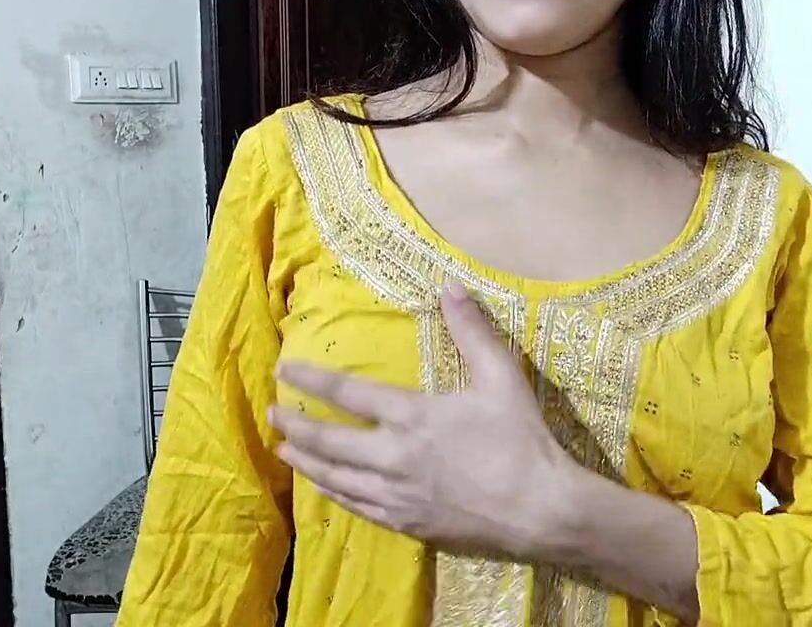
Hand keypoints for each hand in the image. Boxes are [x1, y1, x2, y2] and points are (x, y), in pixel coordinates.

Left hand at [269, 283, 576, 558]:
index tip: (284, 370)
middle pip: (329, 441)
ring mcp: (397, 494)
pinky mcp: (407, 523)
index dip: (312, 380)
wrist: (539, 509)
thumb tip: (450, 288)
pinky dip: (334, 493)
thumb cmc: (521, 440)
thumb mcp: (502, 377)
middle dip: (296, 426)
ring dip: (306, 463)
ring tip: (285, 451)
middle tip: (272, 415)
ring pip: (336, 478)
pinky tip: (325, 489)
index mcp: (413, 416)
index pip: (348, 394)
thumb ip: (473, 332)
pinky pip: (358, 507)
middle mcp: (393, 456)